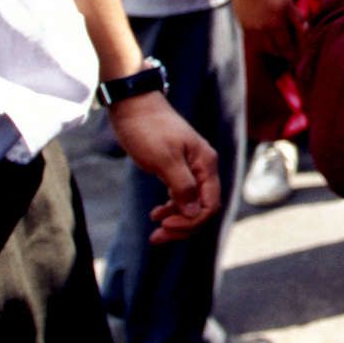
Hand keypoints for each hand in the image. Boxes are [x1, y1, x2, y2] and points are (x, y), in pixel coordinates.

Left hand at [108, 92, 220, 242]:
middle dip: (183, 226)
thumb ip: (183, 186)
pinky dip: (171, 207)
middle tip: (156, 237)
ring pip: (192, 202)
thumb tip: (196, 212)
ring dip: (177, 219)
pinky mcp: (177, 167)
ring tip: (155, 229)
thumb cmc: (148, 130)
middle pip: (203, 207)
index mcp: (205, 164)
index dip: (191, 221)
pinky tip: (157, 212)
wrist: (133, 105)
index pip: (210, 204)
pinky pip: (182, 194)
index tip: (165, 226)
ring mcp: (191, 167)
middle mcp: (203, 167)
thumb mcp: (163, 160)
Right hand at [231, 0, 303, 61]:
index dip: (293, 53)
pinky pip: (255, 40)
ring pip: (264, 46)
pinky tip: (268, 40)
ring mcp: (253, 29)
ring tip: (280, 51)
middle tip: (290, 57)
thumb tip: (305, 27)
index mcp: (276, 24)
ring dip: (274, 50)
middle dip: (284, 54)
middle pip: (275, 49)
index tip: (297, 58)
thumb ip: (297, 16)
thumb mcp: (288, 1)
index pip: (286, 45)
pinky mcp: (244, 26)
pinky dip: (263, 43)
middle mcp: (264, 30)